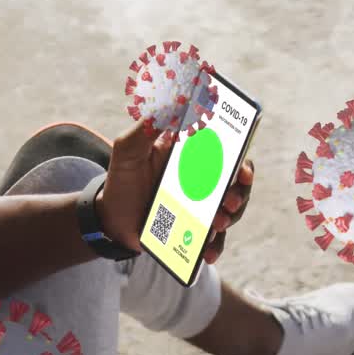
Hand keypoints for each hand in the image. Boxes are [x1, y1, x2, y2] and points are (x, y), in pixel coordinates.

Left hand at [96, 119, 253, 263]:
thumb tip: (173, 101)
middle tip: (229, 201)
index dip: (242, 161)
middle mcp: (204, 181)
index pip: (229, 154)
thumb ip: (147, 126)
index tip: (242, 170)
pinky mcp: (195, 231)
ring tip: (217, 224)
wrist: (111, 217)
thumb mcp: (128, 148)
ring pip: (230, 212)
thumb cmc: (122, 177)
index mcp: (193, 156)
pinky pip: (213, 240)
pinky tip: (207, 253)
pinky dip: (214, 247)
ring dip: (229, 218)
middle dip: (240, 193)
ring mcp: (201, 207)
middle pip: (236, 185)